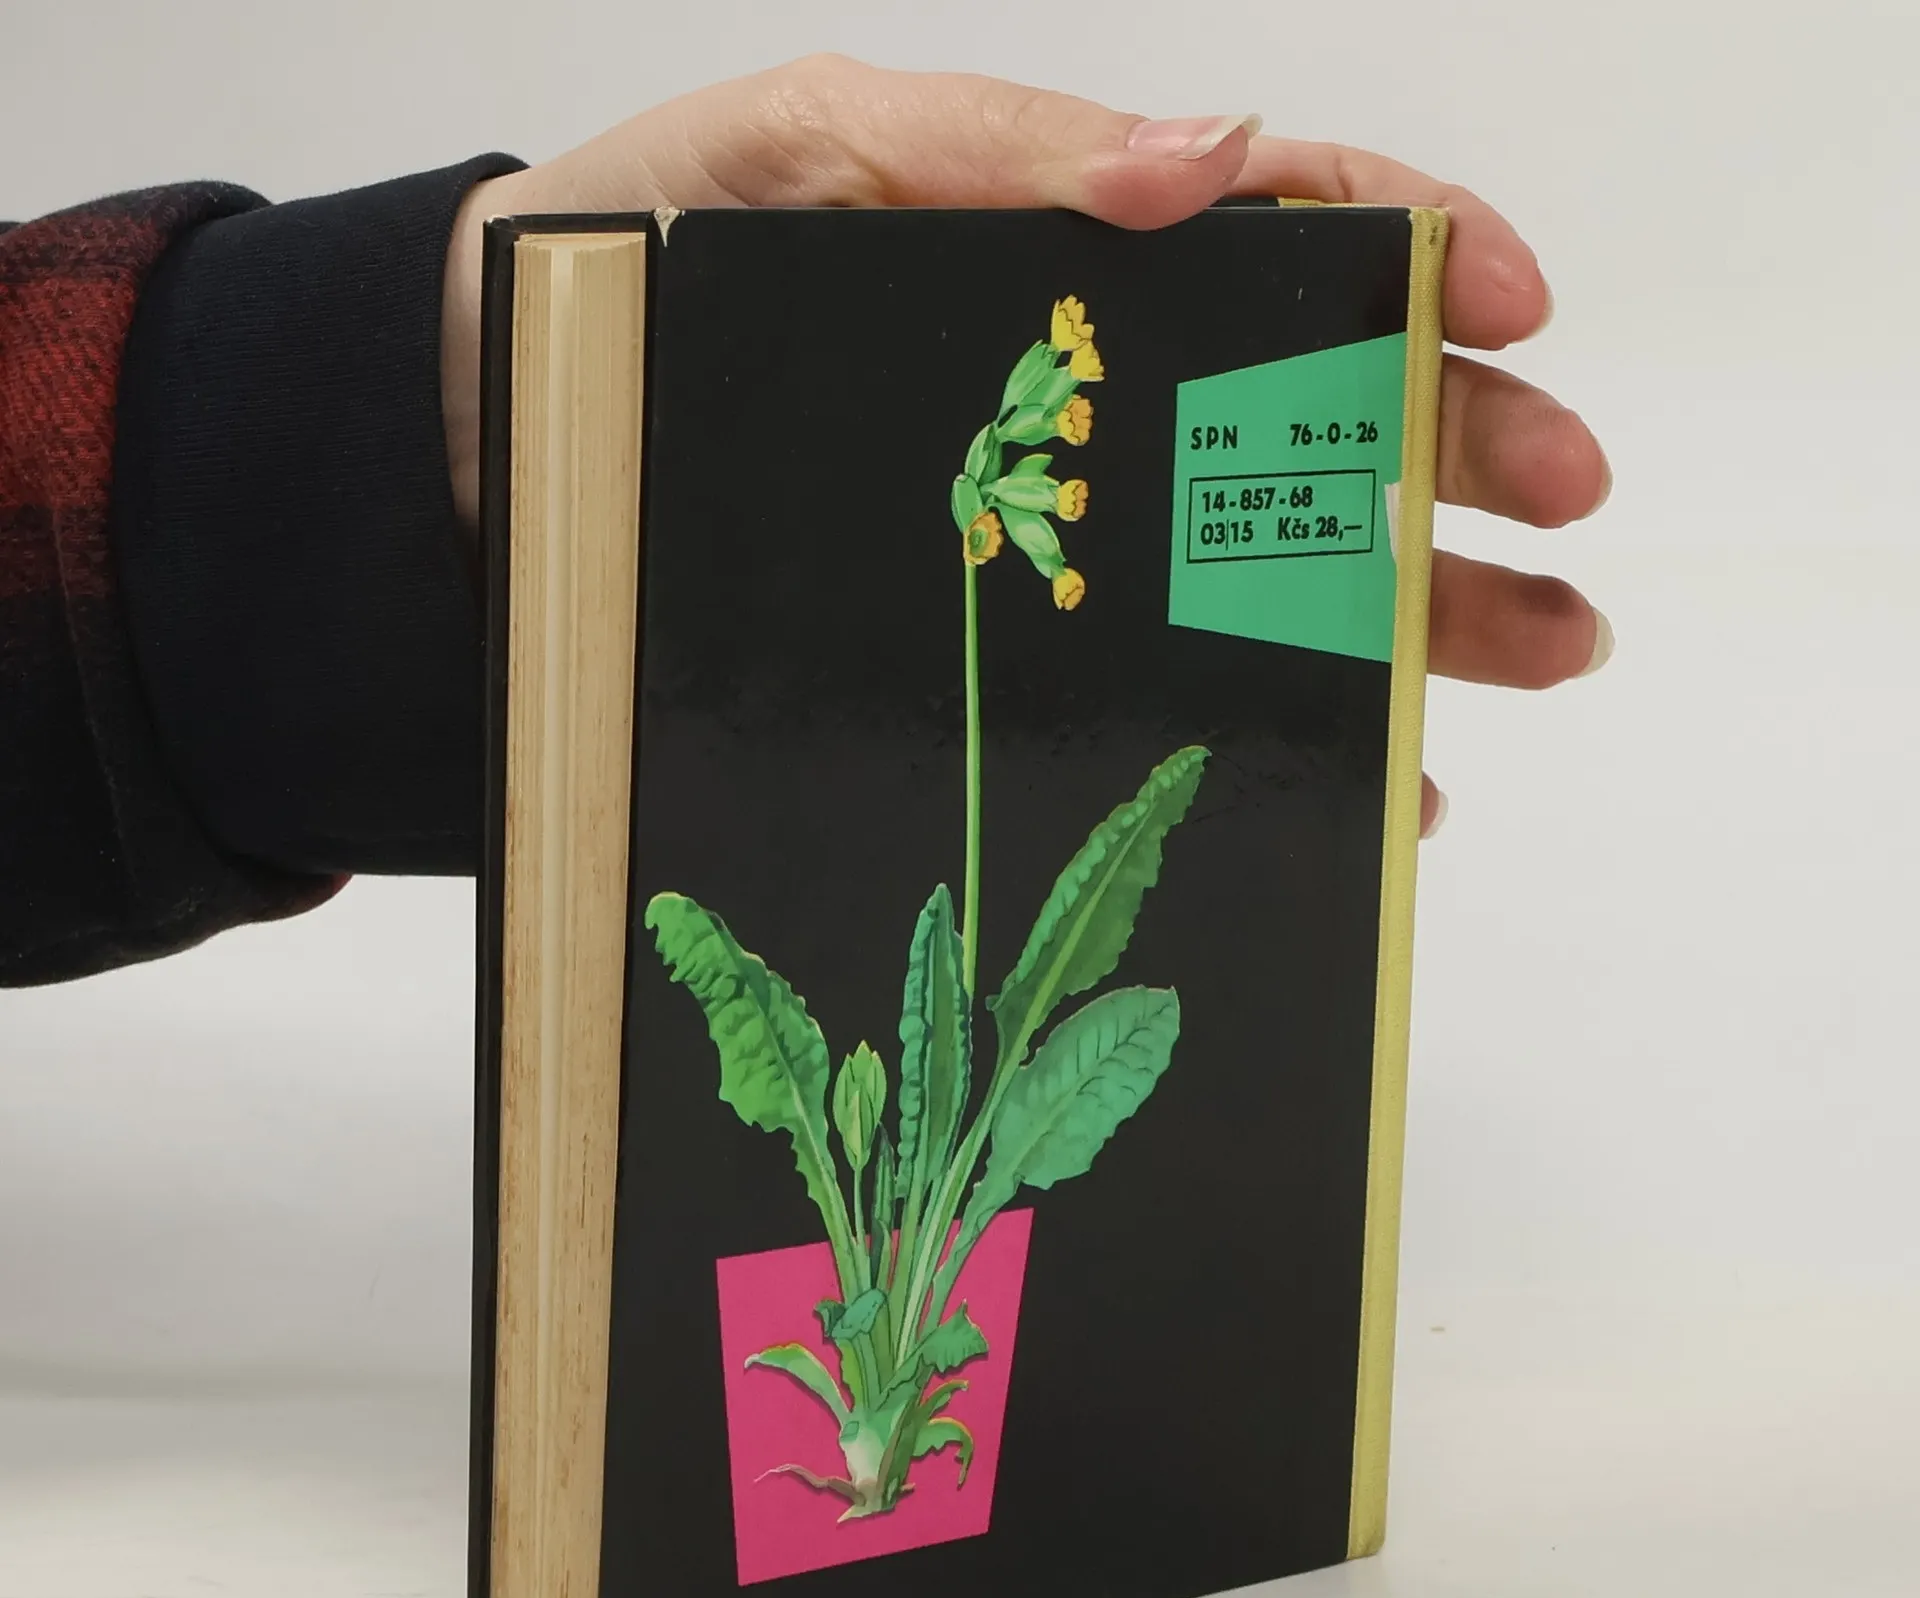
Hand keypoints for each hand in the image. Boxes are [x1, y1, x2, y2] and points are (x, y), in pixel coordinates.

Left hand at [442, 55, 1611, 834]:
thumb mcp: (803, 151)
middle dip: (1466, 453)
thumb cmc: (632, 267)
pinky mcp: (1007, 654)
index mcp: (1063, 252)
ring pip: (1280, 566)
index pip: (1286, 235)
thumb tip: (1214, 158)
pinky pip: (1179, 693)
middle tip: (1569, 510)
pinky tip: (1381, 772)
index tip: (1513, 306)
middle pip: (1319, 417)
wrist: (493, 435)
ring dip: (1430, 605)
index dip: (1418, 257)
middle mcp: (1086, 399)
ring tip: (1545, 645)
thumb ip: (996, 148)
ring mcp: (1055, 536)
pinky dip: (1294, 730)